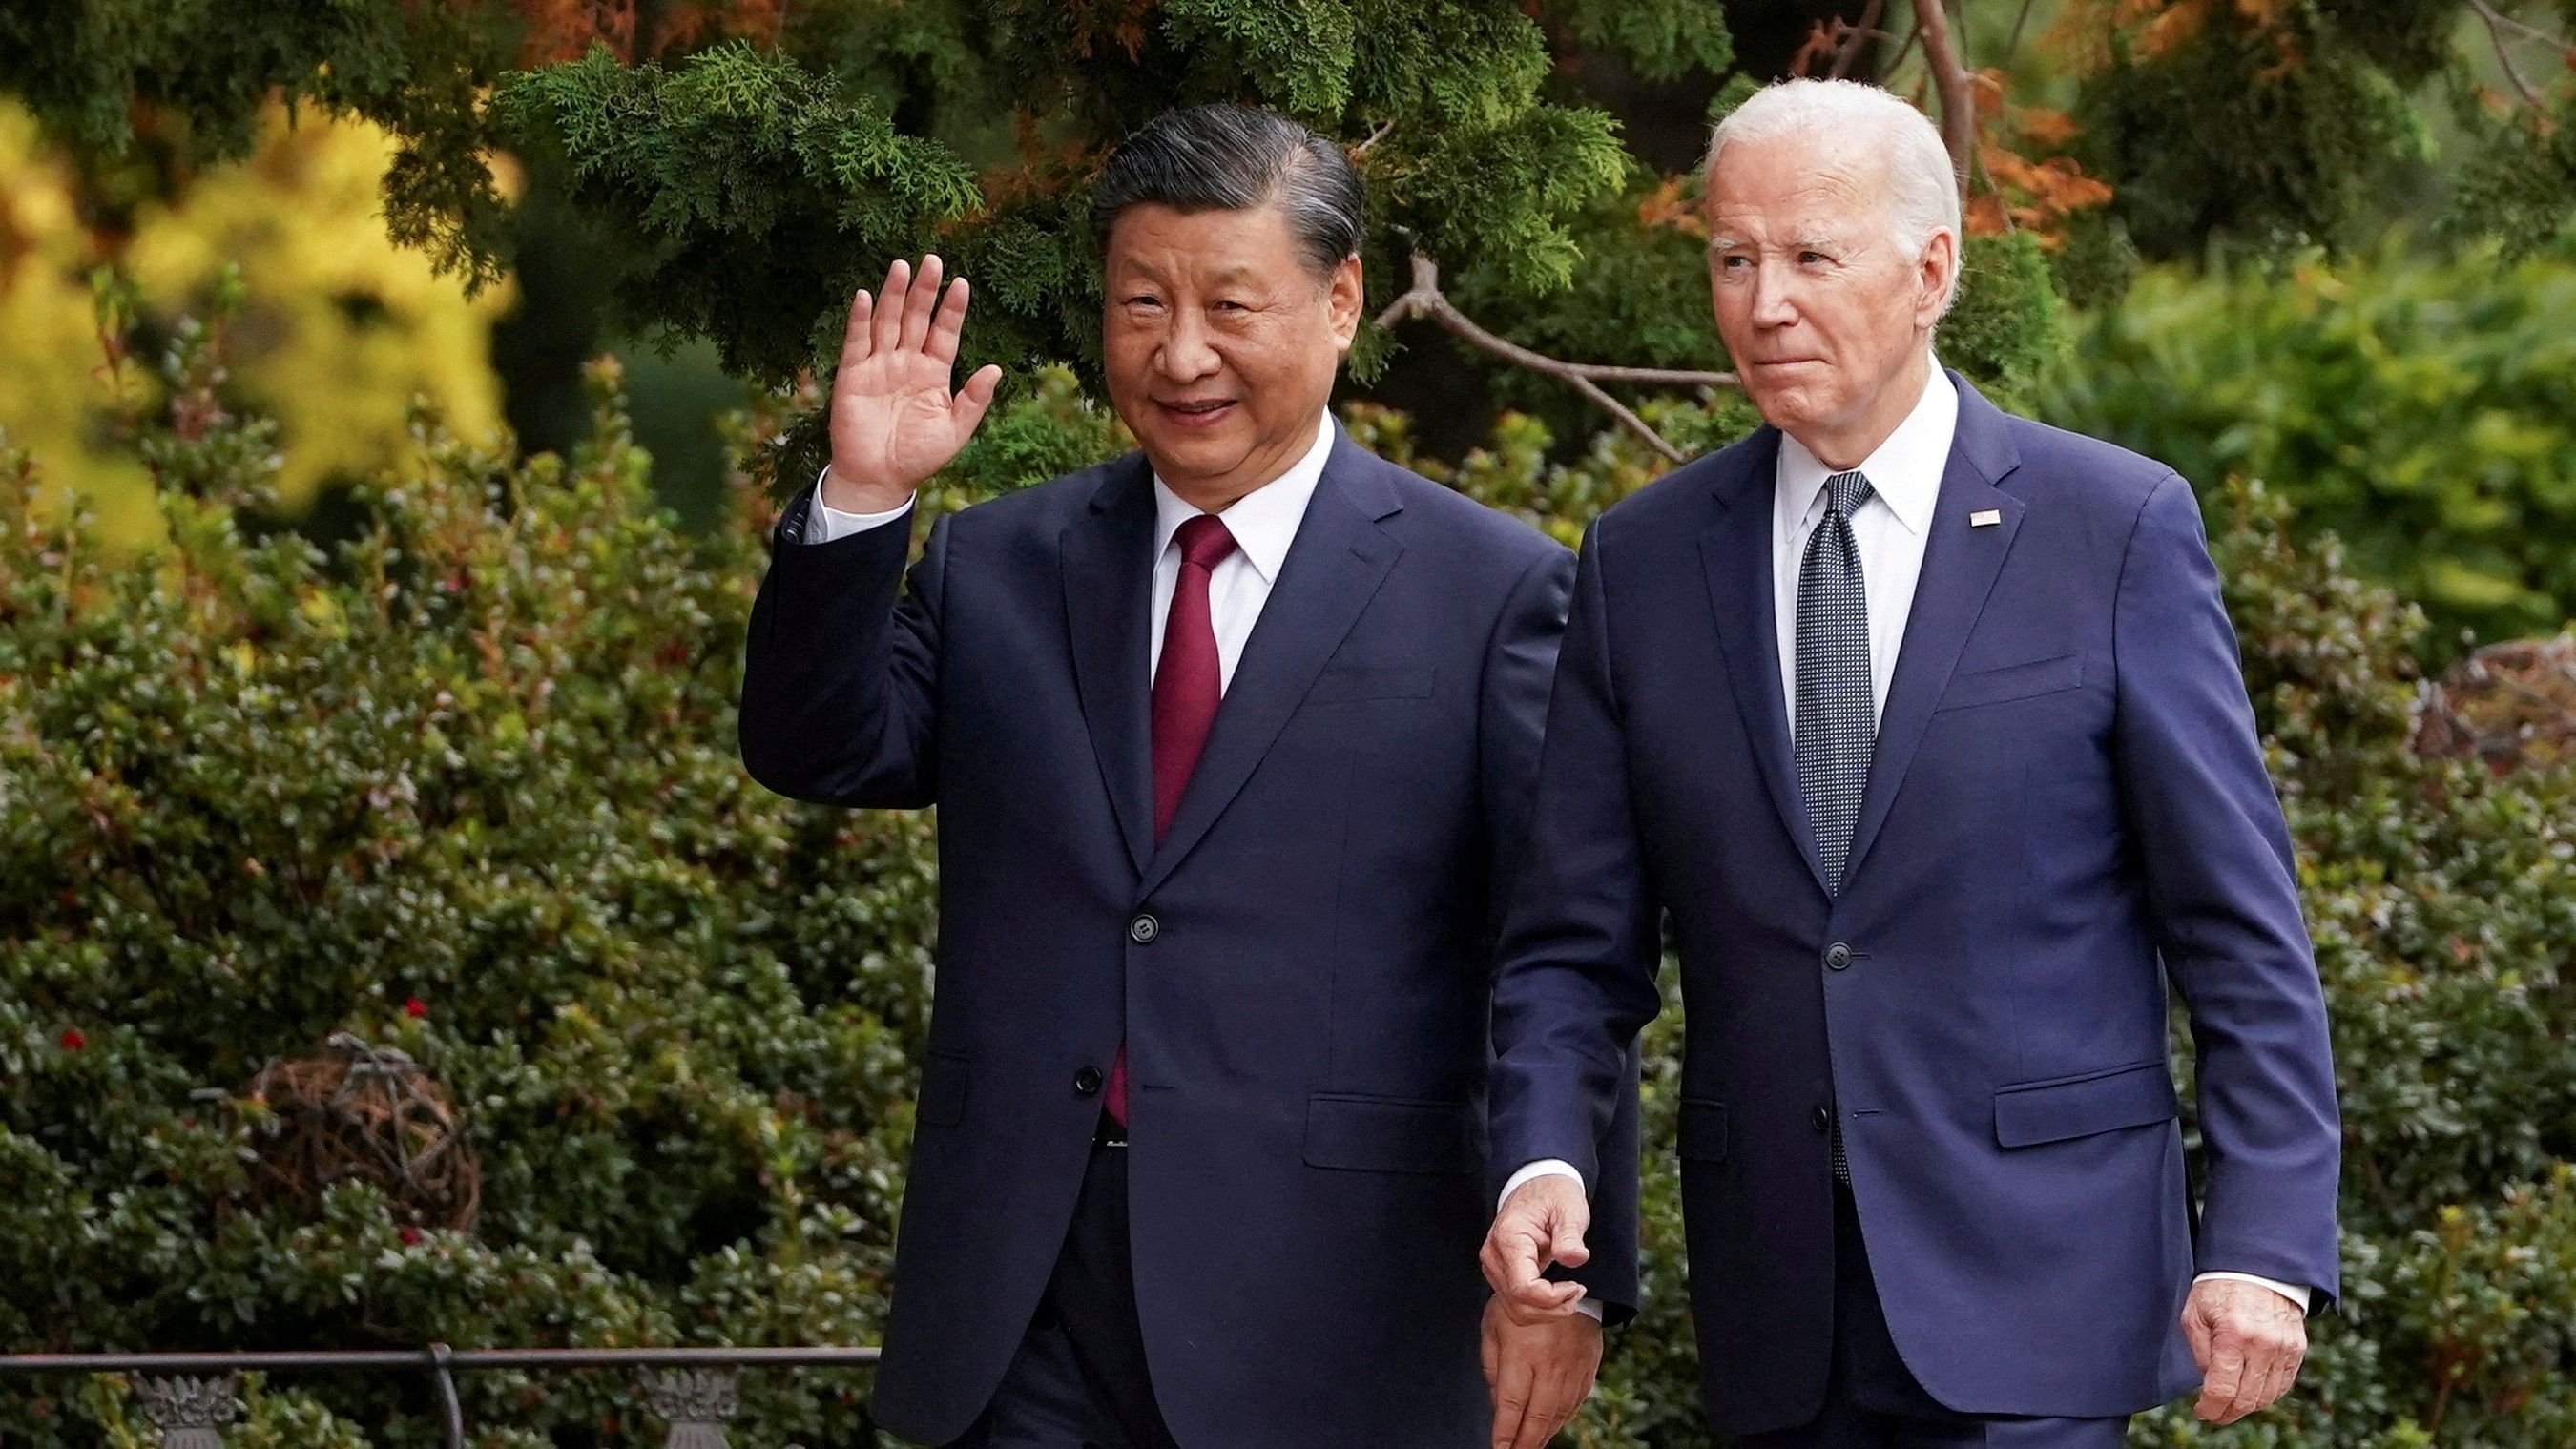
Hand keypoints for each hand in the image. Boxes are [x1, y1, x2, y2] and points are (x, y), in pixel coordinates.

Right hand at [823, 253, 1003, 512]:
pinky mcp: (853, 375)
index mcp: (934, 373)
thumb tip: (996, 368)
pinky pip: (857, 342)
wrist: (879, 479)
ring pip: (888, 322)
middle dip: (924, 290)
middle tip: (932, 260)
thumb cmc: (918, 457)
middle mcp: (907, 362)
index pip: (945, 333)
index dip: (952, 309)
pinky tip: (866, 296)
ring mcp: (879, 366)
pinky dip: (861, 319)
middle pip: (916, 318)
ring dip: (894, 295)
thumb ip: (974, 399)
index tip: (961, 283)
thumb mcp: (955, 431)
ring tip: (902, 267)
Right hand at [1480, 1174, 1591, 1322]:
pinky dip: (1538, 1308)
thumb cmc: (1554, 1195)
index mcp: (1509, 1239)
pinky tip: (1556, 1294)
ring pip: (1515, 1310)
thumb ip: (1570, 1236)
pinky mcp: (1499, 1274)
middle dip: (1552, 1308)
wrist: (1537, 1184)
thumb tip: (1575, 1258)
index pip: (1524, 1288)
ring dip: (1546, 1312)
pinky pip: (1515, 1304)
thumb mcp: (1569, 1209)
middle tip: (1578, 1292)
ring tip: (1569, 1294)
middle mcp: (1494, 1256)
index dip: (1553, 1298)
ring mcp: (1493, 1266)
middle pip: (1519, 1304)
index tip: (1577, 1286)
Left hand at [1482, 1294, 1600, 1448]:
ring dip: (1544, 1435)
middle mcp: (1549, 1363)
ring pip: (1558, 1413)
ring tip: (1530, 1446)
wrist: (1566, 1282)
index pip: (1512, 1404)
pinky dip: (1562, 1420)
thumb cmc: (1519, 1305)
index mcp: (1521, 1352)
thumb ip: (1492, 1366)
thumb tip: (1496, 1403)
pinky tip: (1551, 1427)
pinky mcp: (1588, 1368)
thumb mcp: (1493, 1326)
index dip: (1505, 1431)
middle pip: (1538, 1416)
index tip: (1498, 1448)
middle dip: (1525, 1442)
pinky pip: (1575, 1403)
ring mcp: (1572, 1367)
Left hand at [2183, 1277, 2307, 1423]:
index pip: (2223, 1389)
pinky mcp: (2297, 1348)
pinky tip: (2252, 1392)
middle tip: (2214, 1413)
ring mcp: (2284, 1348)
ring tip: (2230, 1405)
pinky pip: (2283, 1384)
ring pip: (2267, 1396)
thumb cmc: (2218, 1289)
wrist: (2256, 1266)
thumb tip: (2208, 1383)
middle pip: (2247, 1398)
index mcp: (2234, 1335)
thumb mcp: (2195, 1315)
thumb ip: (2200, 1352)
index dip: (2211, 1408)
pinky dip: (2267, 1394)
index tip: (2201, 1412)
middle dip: (2227, 1412)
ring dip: (2247, 1406)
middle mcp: (2263, 1345)